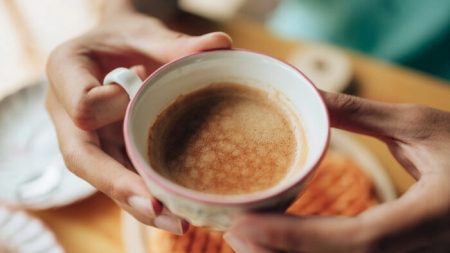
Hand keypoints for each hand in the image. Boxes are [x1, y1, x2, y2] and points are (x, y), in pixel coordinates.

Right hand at [46, 10, 231, 233]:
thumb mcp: (145, 32)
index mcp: (65, 71)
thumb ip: (177, 43)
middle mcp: (66, 112)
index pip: (82, 106)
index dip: (113, 107)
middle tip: (159, 209)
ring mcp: (84, 136)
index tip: (138, 86)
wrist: (111, 46)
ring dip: (137, 204)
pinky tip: (176, 210)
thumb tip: (222, 46)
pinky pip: (119, 177)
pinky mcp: (104, 150)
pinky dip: (145, 196)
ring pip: (101, 179)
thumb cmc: (124, 36)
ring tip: (178, 221)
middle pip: (83, 159)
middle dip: (120, 187)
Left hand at [224, 92, 449, 252]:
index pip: (357, 241)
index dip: (298, 240)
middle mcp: (421, 250)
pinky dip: (315, 251)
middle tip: (234, 231)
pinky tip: (287, 238)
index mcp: (429, 220)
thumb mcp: (423, 126)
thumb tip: (311, 96)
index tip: (246, 226)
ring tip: (249, 237)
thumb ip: (363, 115)